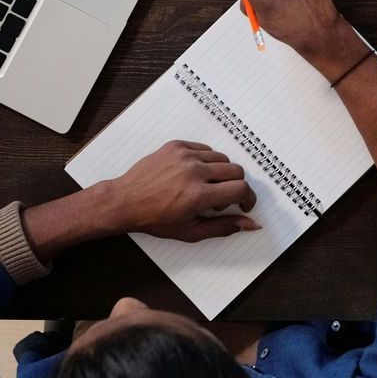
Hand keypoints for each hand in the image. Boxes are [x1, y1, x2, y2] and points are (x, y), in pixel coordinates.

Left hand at [104, 140, 259, 240]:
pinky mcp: (177, 146)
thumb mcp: (190, 231)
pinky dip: (206, 162)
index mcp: (198, 196)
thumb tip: (252, 224)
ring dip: (221, 173)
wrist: (125, 201)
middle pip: (236, 171)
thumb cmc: (155, 220)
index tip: (244, 205)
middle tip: (220, 199)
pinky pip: (205, 149)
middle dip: (235, 186)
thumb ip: (224, 227)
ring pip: (222, 158)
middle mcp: (194, 172)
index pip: (240, 189)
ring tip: (205, 186)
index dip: (248, 198)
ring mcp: (185, 156)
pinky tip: (193, 174)